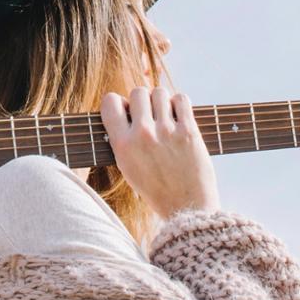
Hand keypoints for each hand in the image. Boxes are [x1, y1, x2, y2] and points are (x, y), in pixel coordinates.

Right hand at [99, 86, 220, 217]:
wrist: (186, 207)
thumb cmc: (156, 189)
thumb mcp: (128, 167)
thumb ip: (122, 139)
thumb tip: (125, 109)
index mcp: (122, 145)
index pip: (110, 101)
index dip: (119, 103)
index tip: (128, 112)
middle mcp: (142, 135)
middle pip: (138, 92)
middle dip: (144, 101)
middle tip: (151, 116)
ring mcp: (166, 131)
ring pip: (160, 92)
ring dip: (163, 101)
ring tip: (167, 117)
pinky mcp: (189, 131)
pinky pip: (181, 99)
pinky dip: (180, 104)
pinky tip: (179, 117)